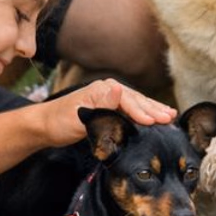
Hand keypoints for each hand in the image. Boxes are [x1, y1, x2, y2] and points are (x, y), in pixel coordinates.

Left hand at [40, 79, 175, 146]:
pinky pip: (133, 110)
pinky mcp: (111, 108)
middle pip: (137, 100)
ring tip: (171, 116)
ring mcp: (111, 98)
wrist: (45, 127)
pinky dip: (146, 114)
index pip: (128, 100)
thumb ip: (102, 103)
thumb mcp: (79, 114)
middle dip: (154, 109)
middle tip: (170, 118)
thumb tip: (119, 88)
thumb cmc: (59, 122)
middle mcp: (109, 90)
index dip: (142, 111)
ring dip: (154, 110)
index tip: (155, 121)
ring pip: (138, 103)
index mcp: (103, 89)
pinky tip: (157, 118)